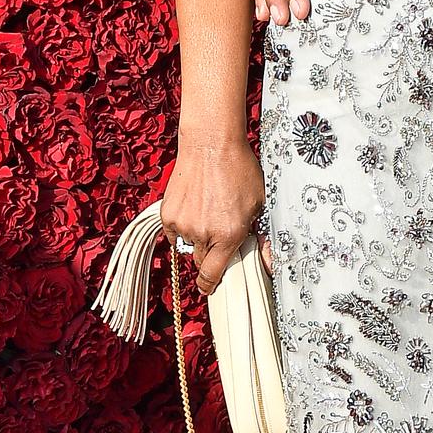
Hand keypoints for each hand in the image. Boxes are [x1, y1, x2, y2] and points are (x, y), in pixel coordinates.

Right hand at [161, 137, 270, 296]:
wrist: (211, 145)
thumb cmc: (238, 169)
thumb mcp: (259, 204)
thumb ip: (257, 234)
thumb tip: (265, 259)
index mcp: (228, 234)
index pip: (213, 274)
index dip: (210, 284)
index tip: (209, 287)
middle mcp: (203, 233)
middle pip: (200, 261)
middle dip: (209, 253)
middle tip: (217, 234)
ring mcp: (182, 224)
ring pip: (187, 245)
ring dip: (196, 237)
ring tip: (207, 212)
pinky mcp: (167, 214)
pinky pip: (174, 232)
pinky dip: (182, 225)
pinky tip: (194, 207)